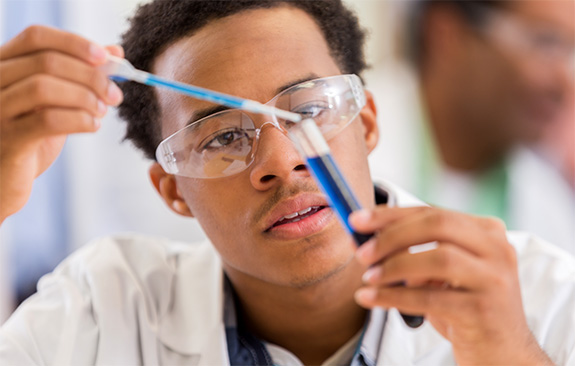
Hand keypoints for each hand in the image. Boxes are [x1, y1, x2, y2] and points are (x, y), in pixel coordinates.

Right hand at [0, 25, 123, 222]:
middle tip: (115, 94)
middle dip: (91, 76)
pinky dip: (79, 120)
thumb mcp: (55, 102)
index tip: (106, 58)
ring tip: (102, 111)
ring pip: (44, 87)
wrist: (5, 181)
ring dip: (85, 97)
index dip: (75, 43)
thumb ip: (80, 75)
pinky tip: (93, 125)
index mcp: (3, 64)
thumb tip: (115, 52)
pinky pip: (47, 120)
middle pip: (46, 61)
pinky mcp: (7, 139)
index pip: (36, 37)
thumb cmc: (30, 137)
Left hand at [350, 206, 552, 364]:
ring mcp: (493, 279)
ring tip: (368, 278)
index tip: (356, 220)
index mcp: (485, 232)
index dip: (390, 214)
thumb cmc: (464, 309)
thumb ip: (411, 251)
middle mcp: (496, 249)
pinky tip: (370, 298)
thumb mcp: (440, 274)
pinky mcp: (483, 310)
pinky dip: (393, 296)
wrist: (503, 354)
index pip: (431, 212)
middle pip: (437, 225)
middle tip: (362, 252)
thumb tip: (362, 238)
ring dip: (394, 266)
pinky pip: (430, 298)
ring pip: (438, 258)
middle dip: (392, 235)